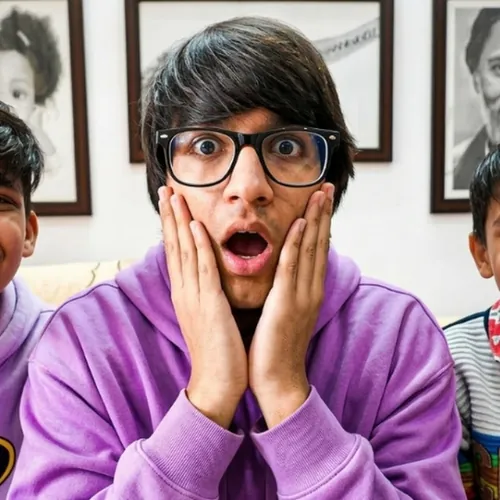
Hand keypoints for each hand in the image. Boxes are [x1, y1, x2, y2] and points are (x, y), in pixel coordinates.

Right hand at [159, 186, 247, 427]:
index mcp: (186, 294)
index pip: (177, 253)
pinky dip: (199, 246)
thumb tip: (207, 275)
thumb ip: (205, 293)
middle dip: (169, 217)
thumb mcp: (208, 315)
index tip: (171, 203)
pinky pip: (203, 270)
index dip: (173, 226)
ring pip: (185, 252)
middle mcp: (184, 292)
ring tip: (174, 197)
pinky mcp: (209, 305)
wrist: (218, 382)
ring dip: (179, 223)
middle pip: (174, 247)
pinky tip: (196, 226)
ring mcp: (194, 297)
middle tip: (165, 189)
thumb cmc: (218, 349)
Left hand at [248, 183, 334, 427]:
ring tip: (319, 194)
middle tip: (326, 186)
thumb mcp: (285, 312)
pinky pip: (292, 267)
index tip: (321, 200)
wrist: (277, 380)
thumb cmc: (276, 347)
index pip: (316, 250)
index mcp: (310, 291)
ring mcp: (302, 296)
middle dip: (323, 213)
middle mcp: (311, 289)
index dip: (320, 223)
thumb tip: (285, 271)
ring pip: (309, 249)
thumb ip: (288, 290)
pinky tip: (299, 222)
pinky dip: (297, 243)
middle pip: (318, 243)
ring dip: (315, 219)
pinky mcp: (286, 303)